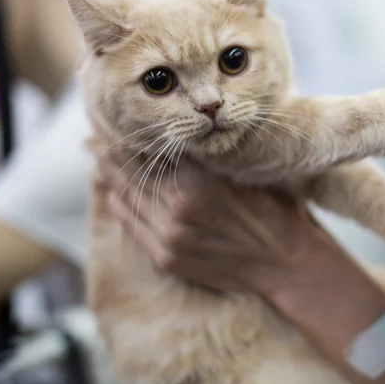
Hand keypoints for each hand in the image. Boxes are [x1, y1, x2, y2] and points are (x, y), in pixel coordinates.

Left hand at [99, 151, 328, 296]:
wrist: (284, 264)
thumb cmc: (272, 211)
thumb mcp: (243, 172)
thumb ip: (206, 157)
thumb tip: (177, 134)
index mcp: (198, 181)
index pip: (152, 148)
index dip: (135, 133)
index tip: (123, 119)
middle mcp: (177, 208)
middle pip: (130, 170)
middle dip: (114, 150)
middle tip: (100, 133)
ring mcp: (168, 237)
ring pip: (125, 197)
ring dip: (111, 175)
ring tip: (101, 157)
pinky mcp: (166, 258)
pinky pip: (132, 225)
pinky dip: (122, 204)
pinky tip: (116, 191)